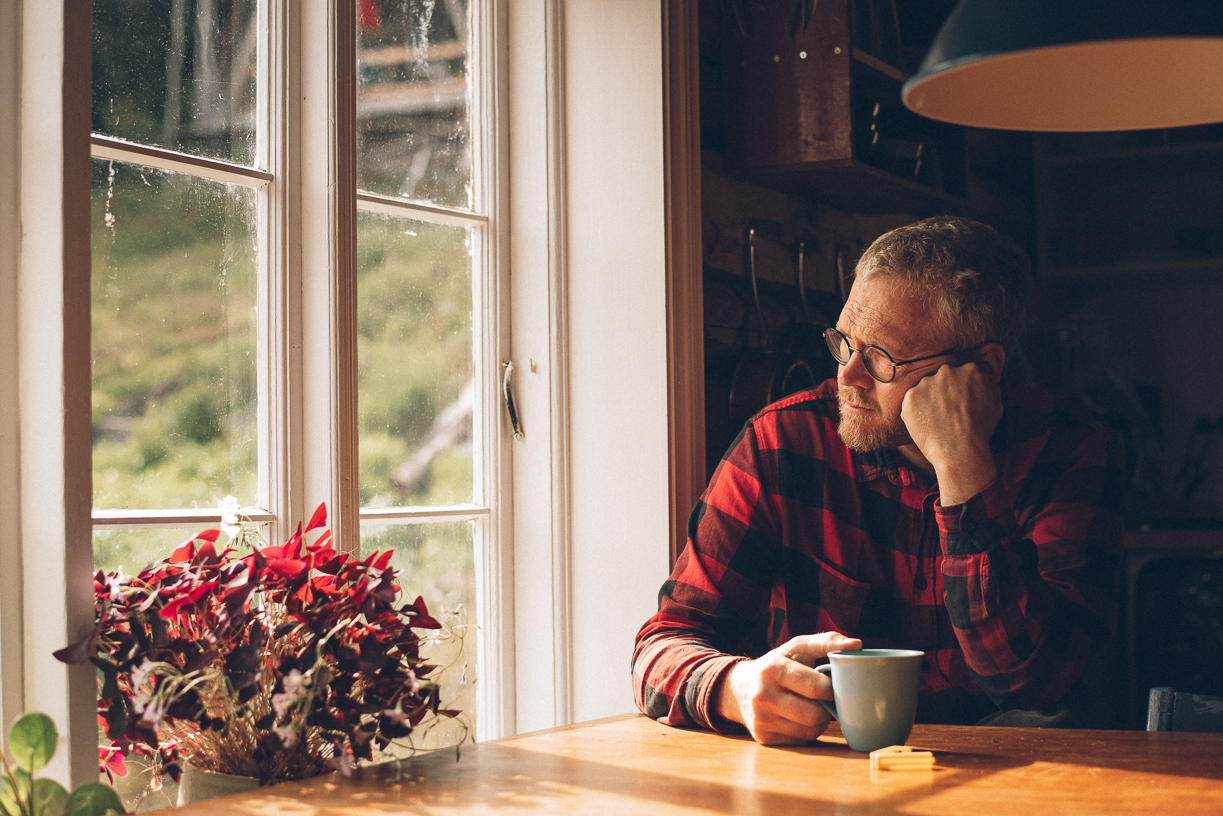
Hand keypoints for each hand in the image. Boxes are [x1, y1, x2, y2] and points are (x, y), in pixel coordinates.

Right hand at [715, 632, 861, 744]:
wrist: (740, 688)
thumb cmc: (777, 664)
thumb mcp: (796, 648)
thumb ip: (826, 643)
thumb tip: (856, 645)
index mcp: (773, 669)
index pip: (816, 688)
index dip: (832, 689)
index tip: (834, 686)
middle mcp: (763, 696)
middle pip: (814, 715)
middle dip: (827, 709)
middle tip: (825, 700)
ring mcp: (762, 719)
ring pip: (810, 731)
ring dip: (819, 722)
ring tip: (814, 708)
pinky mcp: (763, 737)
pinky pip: (800, 740)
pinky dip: (806, 731)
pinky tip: (800, 719)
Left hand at [901, 361, 1002, 504]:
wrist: (959, 450)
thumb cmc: (980, 430)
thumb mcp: (996, 403)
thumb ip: (988, 386)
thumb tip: (984, 380)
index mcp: (970, 370)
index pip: (962, 373)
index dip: (961, 388)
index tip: (960, 401)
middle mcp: (947, 371)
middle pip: (942, 377)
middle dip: (944, 391)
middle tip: (947, 411)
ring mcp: (926, 383)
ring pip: (925, 388)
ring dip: (928, 400)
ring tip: (936, 420)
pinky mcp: (910, 396)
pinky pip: (911, 401)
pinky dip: (916, 411)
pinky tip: (926, 423)